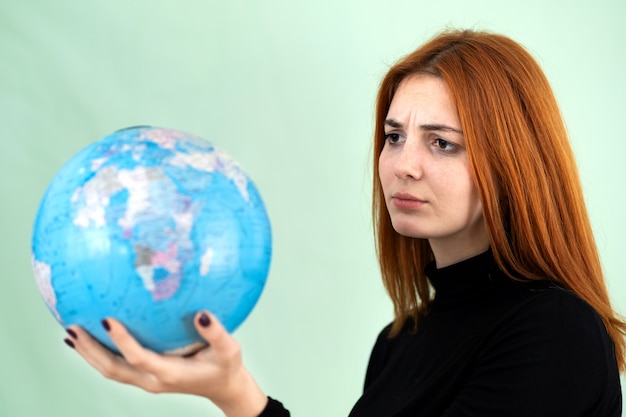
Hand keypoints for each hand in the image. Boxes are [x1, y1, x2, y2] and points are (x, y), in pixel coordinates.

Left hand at [64, 311, 267, 416]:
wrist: (225, 388)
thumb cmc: (227, 367)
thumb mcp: (229, 350)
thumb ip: (216, 333)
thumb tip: (202, 312)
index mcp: (169, 373)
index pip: (137, 357)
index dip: (121, 340)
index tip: (106, 319)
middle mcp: (152, 380)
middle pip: (112, 369)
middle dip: (90, 350)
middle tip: (72, 327)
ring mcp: (147, 381)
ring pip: (110, 371)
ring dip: (89, 354)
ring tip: (71, 333)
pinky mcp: (146, 377)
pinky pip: (116, 368)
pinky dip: (99, 356)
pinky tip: (90, 341)